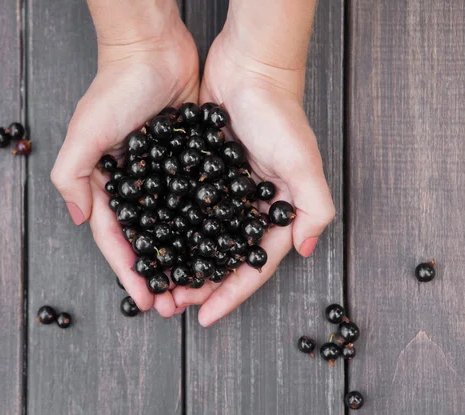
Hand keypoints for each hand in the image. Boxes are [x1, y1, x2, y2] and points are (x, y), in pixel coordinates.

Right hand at [51, 6, 198, 316]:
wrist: (153, 49)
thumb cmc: (115, 88)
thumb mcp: (85, 132)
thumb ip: (73, 175)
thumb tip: (81, 221)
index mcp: (107, 183)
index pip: (117, 238)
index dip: (129, 271)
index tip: (145, 299)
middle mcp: (135, 184)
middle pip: (147, 239)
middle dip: (158, 274)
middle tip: (173, 304)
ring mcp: (163, 176)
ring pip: (175, 227)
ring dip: (183, 257)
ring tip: (196, 286)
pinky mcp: (189, 162)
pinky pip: (196, 202)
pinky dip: (204, 227)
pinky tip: (216, 248)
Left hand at [172, 27, 335, 326]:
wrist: (249, 69)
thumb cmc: (279, 114)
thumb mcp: (303, 162)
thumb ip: (313, 208)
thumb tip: (306, 249)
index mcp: (274, 212)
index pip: (251, 264)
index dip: (230, 294)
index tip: (204, 317)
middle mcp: (248, 208)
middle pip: (222, 257)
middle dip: (200, 285)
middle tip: (172, 303)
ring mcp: (223, 192)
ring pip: (199, 238)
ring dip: (181, 262)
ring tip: (160, 283)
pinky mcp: (200, 173)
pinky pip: (183, 210)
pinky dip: (169, 229)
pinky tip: (151, 243)